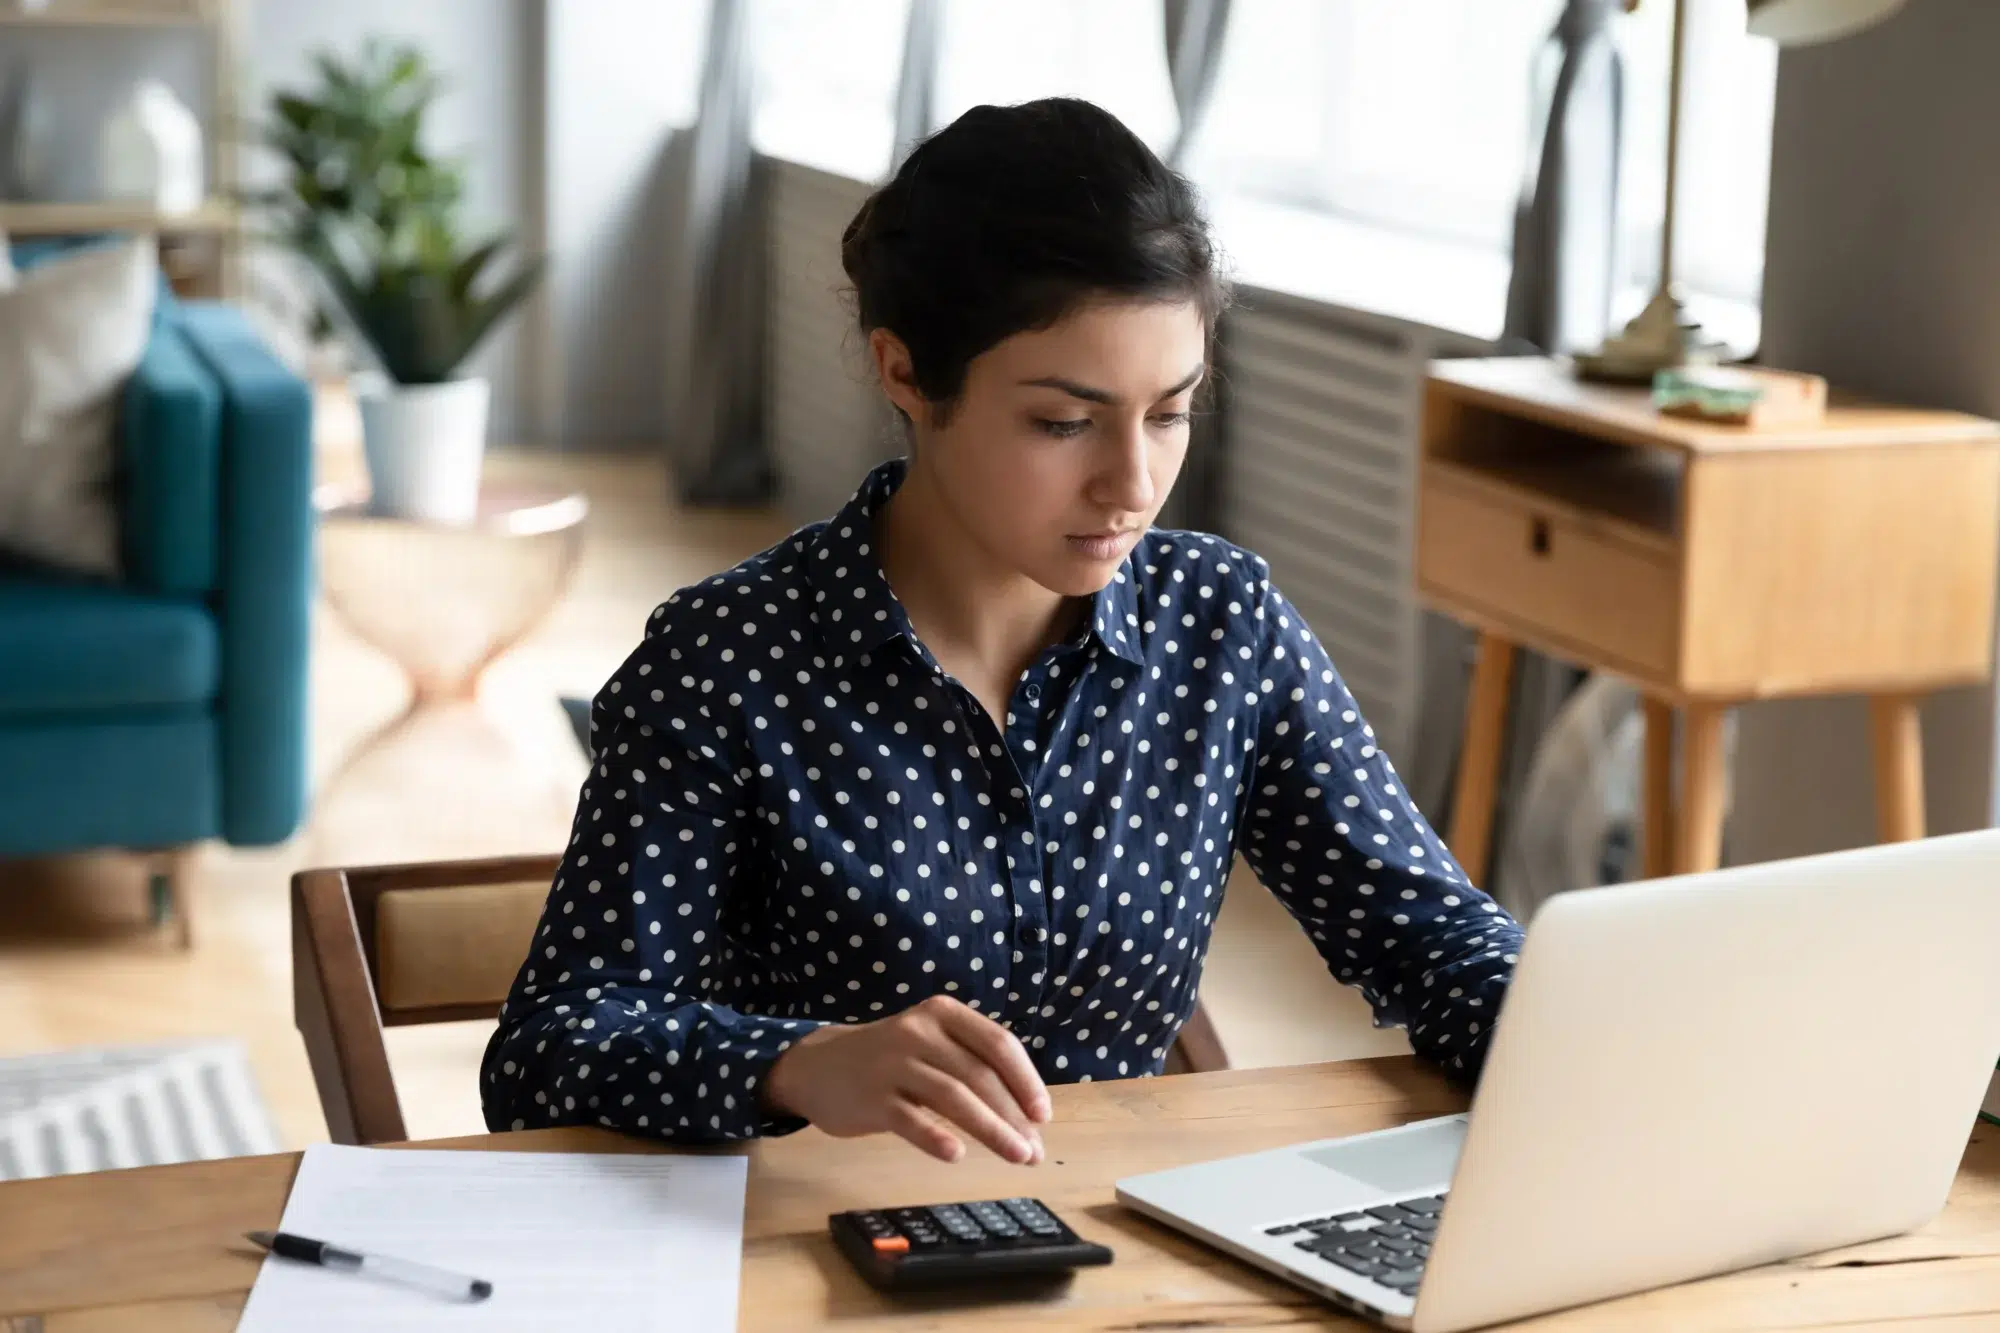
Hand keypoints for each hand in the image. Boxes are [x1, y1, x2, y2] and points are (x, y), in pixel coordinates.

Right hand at [763, 995, 1051, 1163]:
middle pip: (980, 1075)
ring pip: (953, 1097)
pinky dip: (935, 1137)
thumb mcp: (930, 1044)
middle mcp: (919, 1032)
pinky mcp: (871, 1097)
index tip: (1042, 1115)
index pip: (998, 1044)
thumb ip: (971, 1065)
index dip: (1026, 1080)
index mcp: (943, 1014)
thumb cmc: (889, 1060)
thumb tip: (1026, 1115)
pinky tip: (957, 1155)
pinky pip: (910, 1119)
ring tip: (1016, 1156)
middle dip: (1014, 1116)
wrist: (817, 1066)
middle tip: (1034, 1151)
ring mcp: (893, 1063)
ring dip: (991, 1130)